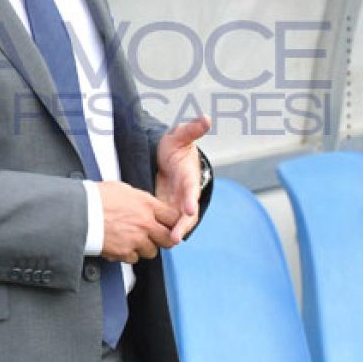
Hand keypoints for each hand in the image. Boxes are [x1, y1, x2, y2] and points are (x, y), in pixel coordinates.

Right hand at [97, 181, 179, 263]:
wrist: (80, 212)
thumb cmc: (97, 198)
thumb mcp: (123, 189)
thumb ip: (140, 199)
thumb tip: (145, 204)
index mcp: (146, 205)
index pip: (173, 218)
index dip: (173, 223)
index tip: (169, 225)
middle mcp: (145, 224)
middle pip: (168, 239)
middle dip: (164, 239)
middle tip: (157, 237)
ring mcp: (136, 239)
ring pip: (152, 251)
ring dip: (145, 247)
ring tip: (134, 240)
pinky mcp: (124, 252)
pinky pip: (134, 258)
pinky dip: (129, 254)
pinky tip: (121, 245)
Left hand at [155, 115, 210, 243]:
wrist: (169, 156)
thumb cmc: (176, 145)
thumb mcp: (180, 135)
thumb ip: (191, 129)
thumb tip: (206, 118)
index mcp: (189, 175)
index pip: (191, 188)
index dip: (190, 199)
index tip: (188, 209)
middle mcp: (186, 191)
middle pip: (188, 211)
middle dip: (182, 224)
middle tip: (175, 237)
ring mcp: (178, 201)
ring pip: (179, 221)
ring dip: (175, 232)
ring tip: (168, 243)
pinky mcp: (168, 206)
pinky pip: (168, 222)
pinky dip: (164, 231)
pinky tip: (156, 242)